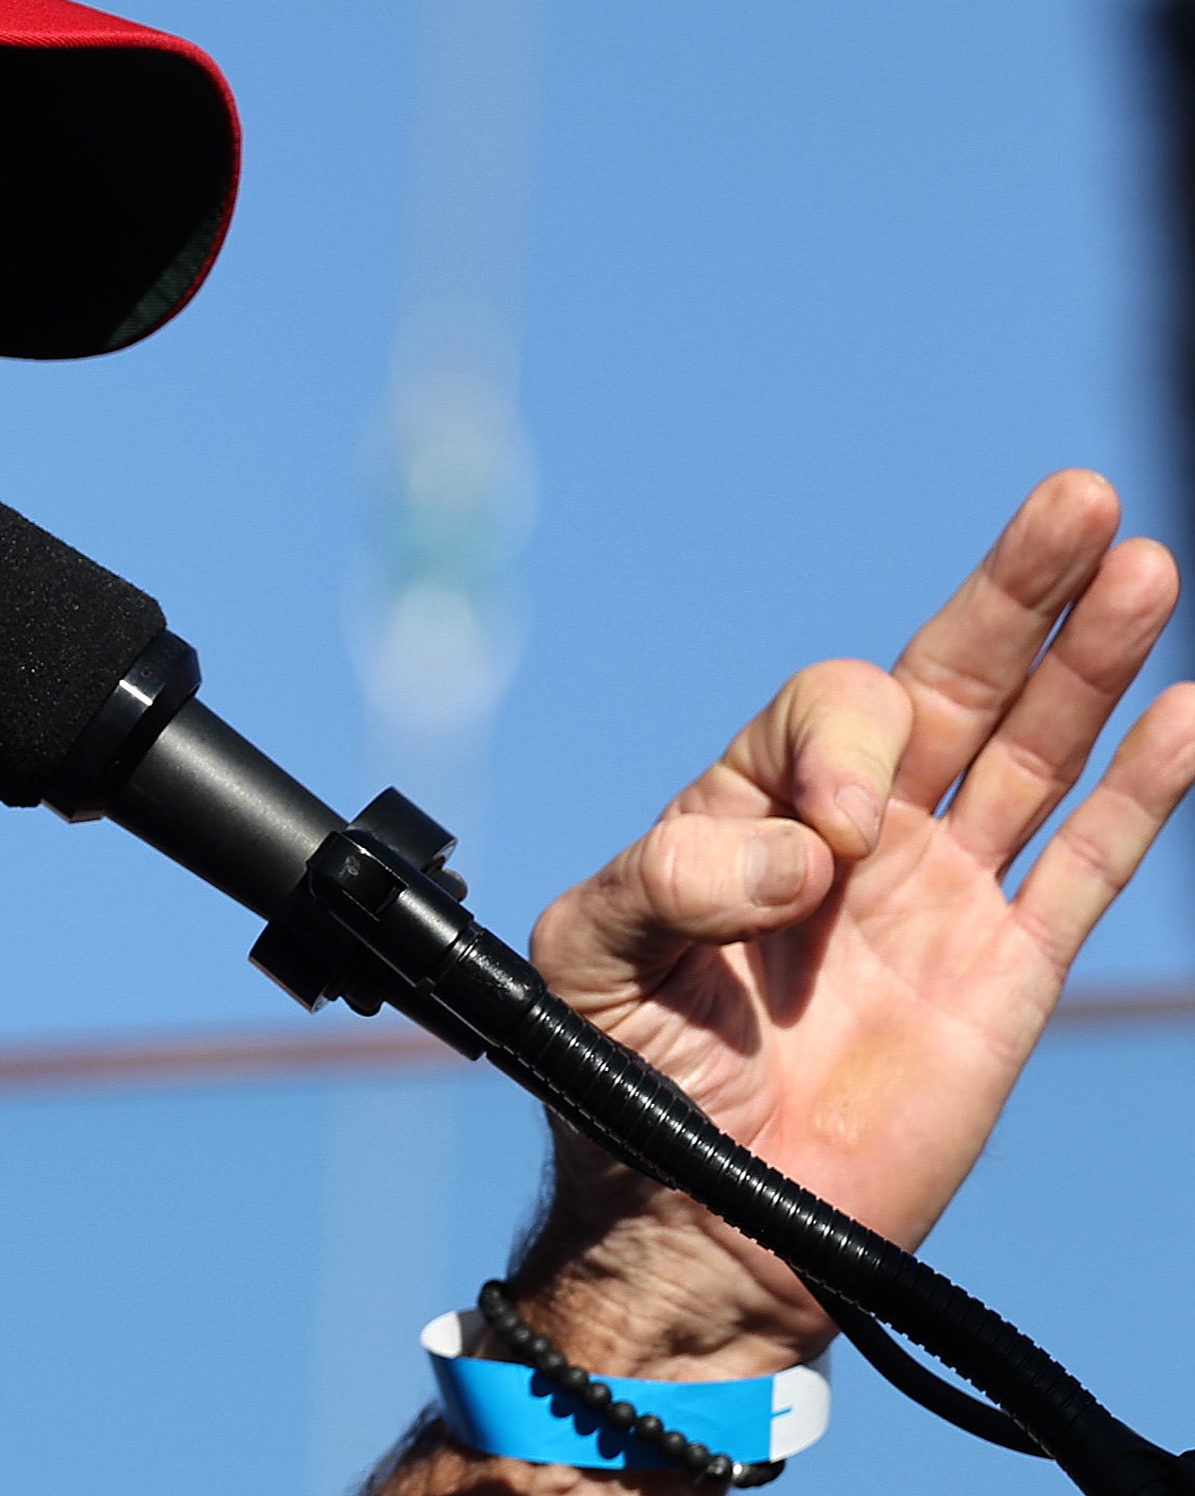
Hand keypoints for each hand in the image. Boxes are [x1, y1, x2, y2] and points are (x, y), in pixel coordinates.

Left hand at [513, 470, 1194, 1374]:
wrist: (696, 1224)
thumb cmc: (624, 1082)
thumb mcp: (592, 956)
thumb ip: (671, 879)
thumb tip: (811, 855)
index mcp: (750, 808)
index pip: (831, 713)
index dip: (843, 749)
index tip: (829, 848)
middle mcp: (855, 833)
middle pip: (951, 682)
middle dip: (1011, 592)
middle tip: (1072, 503)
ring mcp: (939, 898)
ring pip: (1032, 751)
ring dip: (1087, 661)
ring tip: (1139, 563)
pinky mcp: (1004, 976)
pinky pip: (1085, 869)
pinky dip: (1142, 794)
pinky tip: (1185, 714)